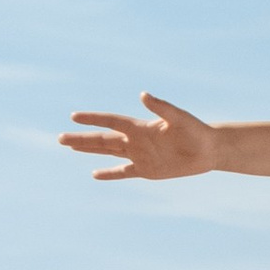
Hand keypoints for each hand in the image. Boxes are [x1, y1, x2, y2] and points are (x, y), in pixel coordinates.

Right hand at [61, 93, 217, 181]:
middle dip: (82, 139)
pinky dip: (110, 173)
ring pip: (108, 153)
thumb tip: (143, 95)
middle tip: (60, 138)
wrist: (209, 150)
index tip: (74, 116)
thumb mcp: (179, 118)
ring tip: (70, 147)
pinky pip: (123, 172)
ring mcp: (139, 155)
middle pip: (103, 139)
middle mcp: (136, 140)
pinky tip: (95, 174)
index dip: (93, 119)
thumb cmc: (196, 131)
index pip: (111, 121)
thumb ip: (161, 107)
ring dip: (89, 151)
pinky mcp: (146, 170)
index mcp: (141, 126)